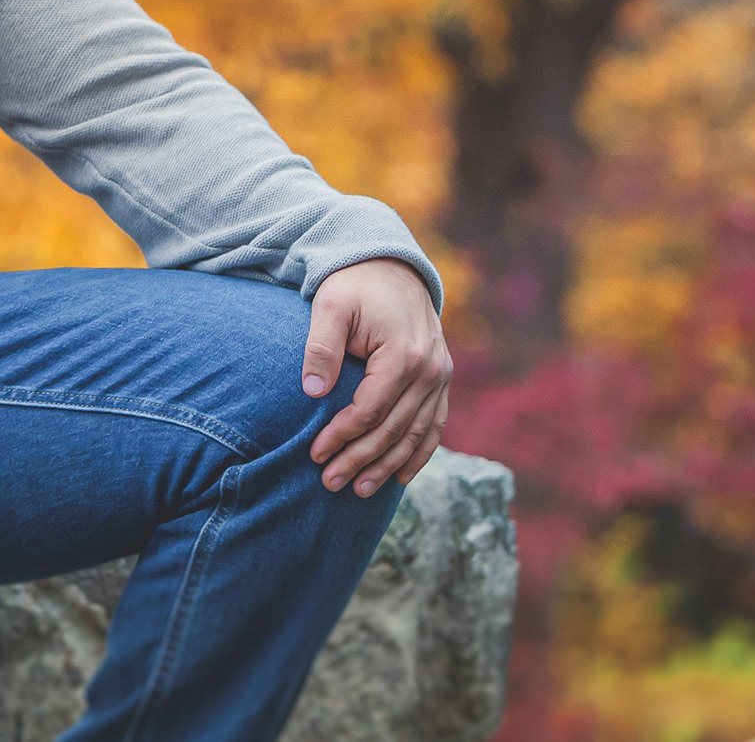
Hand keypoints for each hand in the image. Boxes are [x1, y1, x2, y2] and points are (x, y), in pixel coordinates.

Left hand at [303, 257, 453, 496]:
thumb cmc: (354, 285)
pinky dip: (419, 452)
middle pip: (393, 429)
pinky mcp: (441, 379)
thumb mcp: (331, 306)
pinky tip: (400, 475)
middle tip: (331, 483)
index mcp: (403, 355)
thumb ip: (321, 347)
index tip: (315, 455)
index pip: (370, 410)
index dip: (342, 436)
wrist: (390, 265)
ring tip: (360, 489)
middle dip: (361, 459)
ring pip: (416, 434)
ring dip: (389, 465)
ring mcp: (441, 376)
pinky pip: (435, 424)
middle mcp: (430, 370)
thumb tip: (314, 393)